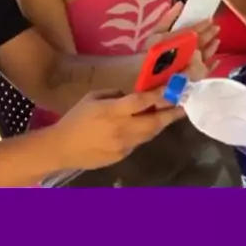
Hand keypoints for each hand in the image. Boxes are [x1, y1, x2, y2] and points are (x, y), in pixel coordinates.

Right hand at [53, 89, 184, 169]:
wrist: (62, 148)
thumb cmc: (75, 119)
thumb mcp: (92, 97)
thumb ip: (114, 96)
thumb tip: (130, 96)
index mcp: (112, 111)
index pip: (142, 101)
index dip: (160, 95)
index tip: (173, 89)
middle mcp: (122, 128)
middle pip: (154, 121)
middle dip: (171, 113)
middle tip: (183, 106)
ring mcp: (123, 145)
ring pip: (150, 134)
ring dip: (161, 124)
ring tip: (172, 115)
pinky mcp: (122, 156)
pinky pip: (138, 142)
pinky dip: (145, 134)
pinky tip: (146, 127)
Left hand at [146, 2, 219, 69]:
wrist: (150, 71)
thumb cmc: (153, 51)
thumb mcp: (158, 32)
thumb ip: (169, 18)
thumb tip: (181, 4)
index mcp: (179, 40)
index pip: (193, 31)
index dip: (201, 25)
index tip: (210, 18)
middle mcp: (186, 51)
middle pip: (200, 41)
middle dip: (209, 33)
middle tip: (217, 26)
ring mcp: (191, 63)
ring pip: (205, 54)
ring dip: (212, 47)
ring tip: (217, 40)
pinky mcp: (194, 75)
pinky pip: (206, 70)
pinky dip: (213, 65)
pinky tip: (217, 60)